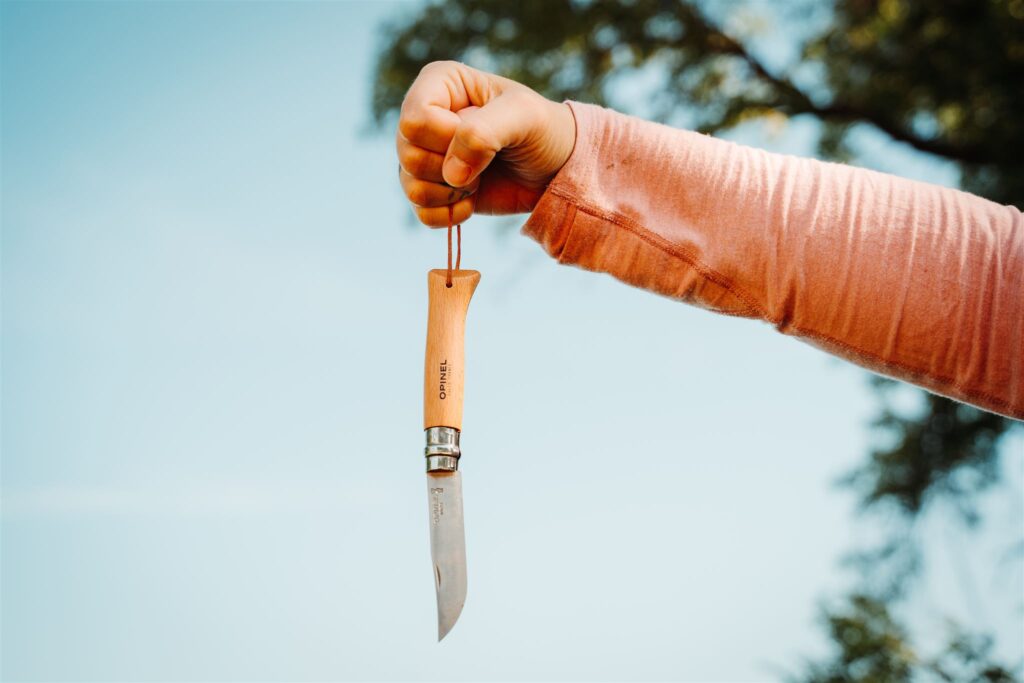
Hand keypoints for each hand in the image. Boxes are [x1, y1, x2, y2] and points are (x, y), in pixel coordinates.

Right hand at [396, 61, 575, 226]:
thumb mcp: (524, 116)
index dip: (447, 138)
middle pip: (409, 155)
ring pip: (410, 186)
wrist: (556, 168)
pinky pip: (421, 212)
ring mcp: (426, 155)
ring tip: (481, 179)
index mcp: (440, 83)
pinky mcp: (433, 189)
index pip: (414, 119)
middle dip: (451, 168)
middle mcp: (425, 117)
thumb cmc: (543, 131)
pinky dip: (449, 214)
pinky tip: (472, 201)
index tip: (485, 135)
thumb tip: (451, 173)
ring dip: (451, 192)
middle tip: (487, 160)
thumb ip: (483, 132)